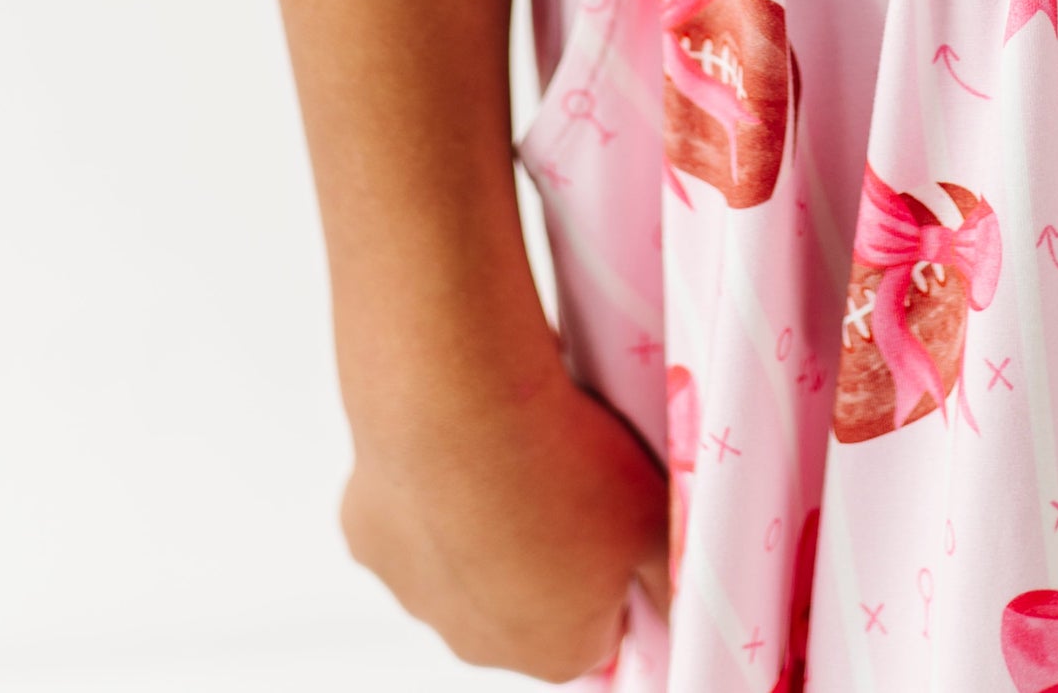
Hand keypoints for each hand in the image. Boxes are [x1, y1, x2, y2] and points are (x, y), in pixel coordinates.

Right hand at [342, 355, 669, 681]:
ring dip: (483, 519)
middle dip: (546, 547)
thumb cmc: (565, 464)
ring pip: (462, 561)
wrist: (460, 403)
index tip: (613, 513)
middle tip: (565, 473)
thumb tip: (688, 601)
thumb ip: (674, 574)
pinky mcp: (368, 542)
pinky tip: (453, 439)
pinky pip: (410, 518)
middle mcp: (479, 647)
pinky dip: (430, 484)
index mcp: (558, 654)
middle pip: (527, 601)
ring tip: (509, 448)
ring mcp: (417, 597)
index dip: (614, 566)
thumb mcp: (658, 520)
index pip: (602, 626)